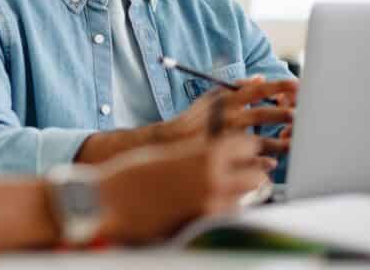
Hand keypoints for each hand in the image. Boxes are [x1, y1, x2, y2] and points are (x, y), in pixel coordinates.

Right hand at [96, 133, 266, 242]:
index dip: (244, 150)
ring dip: (241, 196)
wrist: (113, 197)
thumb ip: (202, 155)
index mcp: (205, 151)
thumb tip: (225, 158)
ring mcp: (211, 202)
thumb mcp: (174, 152)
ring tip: (224, 194)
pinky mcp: (204, 223)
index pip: (247, 145)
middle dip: (250, 176)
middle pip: (257, 175)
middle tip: (238, 177)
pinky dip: (226, 213)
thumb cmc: (138, 172)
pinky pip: (230, 217)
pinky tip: (211, 209)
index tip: (239, 153)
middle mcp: (214, 175)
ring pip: (248, 200)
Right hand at [155, 76, 298, 154]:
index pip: (256, 89)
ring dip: (280, 142)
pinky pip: (250, 161)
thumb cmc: (193, 120)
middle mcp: (226, 116)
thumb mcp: (211, 97)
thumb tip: (261, 78)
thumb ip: (236, 87)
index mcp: (224, 99)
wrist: (172, 143)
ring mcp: (226, 138)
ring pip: (261, 140)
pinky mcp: (225, 157)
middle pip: (263, 114)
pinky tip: (272, 161)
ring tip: (292, 143)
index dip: (278, 86)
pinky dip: (264, 161)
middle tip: (299, 116)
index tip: (297, 85)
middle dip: (285, 115)